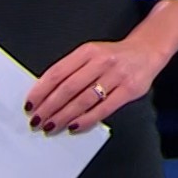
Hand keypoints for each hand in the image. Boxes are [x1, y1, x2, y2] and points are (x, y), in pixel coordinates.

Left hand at [26, 39, 168, 134]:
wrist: (147, 51)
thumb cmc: (114, 56)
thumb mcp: (92, 54)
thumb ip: (72, 70)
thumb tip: (46, 94)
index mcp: (88, 51)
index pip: (58, 72)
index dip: (41, 90)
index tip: (30, 104)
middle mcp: (101, 61)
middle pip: (68, 88)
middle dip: (49, 107)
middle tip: (37, 120)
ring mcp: (116, 75)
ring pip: (84, 99)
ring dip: (64, 116)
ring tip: (51, 126)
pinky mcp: (129, 90)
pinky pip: (103, 109)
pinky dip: (86, 119)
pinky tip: (74, 126)